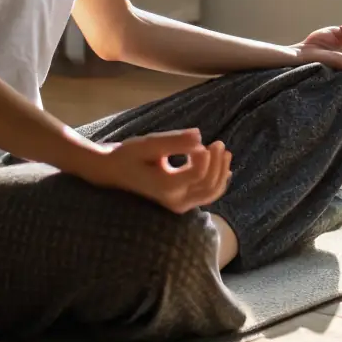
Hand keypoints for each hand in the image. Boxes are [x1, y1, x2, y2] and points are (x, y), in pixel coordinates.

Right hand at [82, 129, 231, 213]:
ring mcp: (179, 204)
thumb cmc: (129, 155)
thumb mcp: (149, 144)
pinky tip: (226, 168)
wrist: (115, 171)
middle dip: (218, 163)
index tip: (204, 141)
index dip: (207, 157)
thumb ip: (174, 141)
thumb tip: (200, 136)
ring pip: (211, 193)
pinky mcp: (181, 202)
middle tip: (219, 143)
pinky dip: (218, 181)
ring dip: (221, 172)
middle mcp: (175, 200)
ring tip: (224, 152)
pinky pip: (206, 195)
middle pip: (209, 186)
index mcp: (166, 187)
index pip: (198, 174)